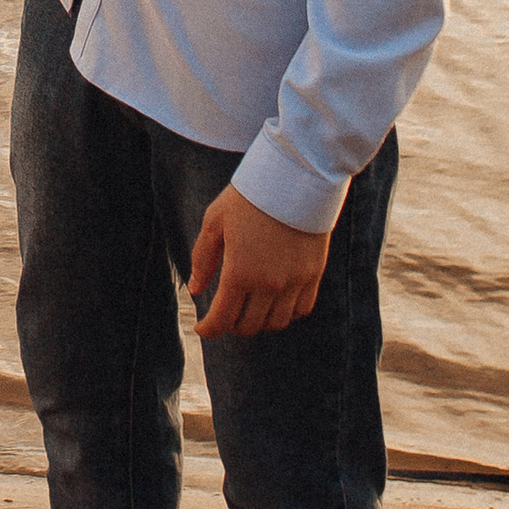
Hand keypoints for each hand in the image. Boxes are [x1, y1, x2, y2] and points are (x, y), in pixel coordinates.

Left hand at [188, 186, 330, 339]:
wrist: (294, 178)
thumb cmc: (249, 197)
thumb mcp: (215, 222)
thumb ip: (203, 259)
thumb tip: (195, 289)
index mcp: (239, 273)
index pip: (222, 319)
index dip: (209, 329)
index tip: (201, 328)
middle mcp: (268, 285)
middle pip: (249, 326)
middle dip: (231, 326)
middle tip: (224, 315)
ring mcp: (294, 282)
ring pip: (276, 323)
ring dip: (259, 322)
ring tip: (249, 310)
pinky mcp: (313, 275)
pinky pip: (301, 310)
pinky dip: (286, 314)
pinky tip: (276, 304)